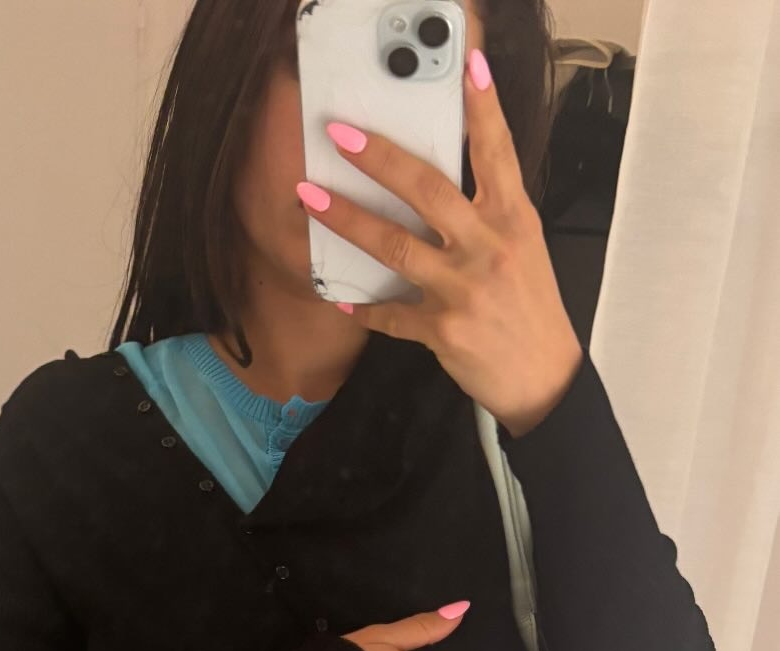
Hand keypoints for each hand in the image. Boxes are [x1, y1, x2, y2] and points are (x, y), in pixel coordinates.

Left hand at [297, 47, 583, 436]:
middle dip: (380, 159)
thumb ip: (487, 214)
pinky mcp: (442, 330)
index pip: (498, 152)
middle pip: (428, 190)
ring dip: (347, 220)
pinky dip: (363, 307)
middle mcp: (488, 247)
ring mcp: (463, 289)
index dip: (483, 107)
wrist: (544, 377)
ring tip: (311, 200)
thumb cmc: (530, 310)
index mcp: (513, 220)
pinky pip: (391, 314)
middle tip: (342, 135)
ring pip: (395, 246)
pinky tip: (340, 295)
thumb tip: (438, 185)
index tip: (468, 67)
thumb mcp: (523, 248)